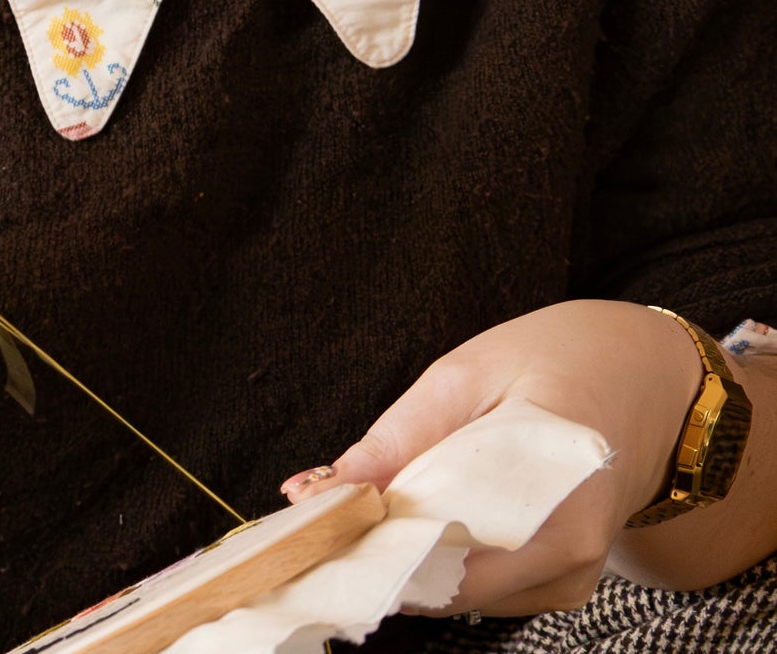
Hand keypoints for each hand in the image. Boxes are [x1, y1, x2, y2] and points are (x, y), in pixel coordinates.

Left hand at [280, 300, 703, 616]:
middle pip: (446, 583)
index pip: (444, 552)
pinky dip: (436, 552)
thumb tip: (315, 491)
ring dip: (403, 552)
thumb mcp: (465, 374)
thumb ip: (395, 439)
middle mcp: (570, 556)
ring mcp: (568, 579)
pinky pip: (478, 583)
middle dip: (376, 550)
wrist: (643, 378)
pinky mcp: (559, 583)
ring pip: (456, 590)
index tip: (309, 519)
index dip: (366, 542)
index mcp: (557, 496)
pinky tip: (414, 511)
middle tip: (320, 508)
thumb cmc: (556, 361)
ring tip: (364, 499)